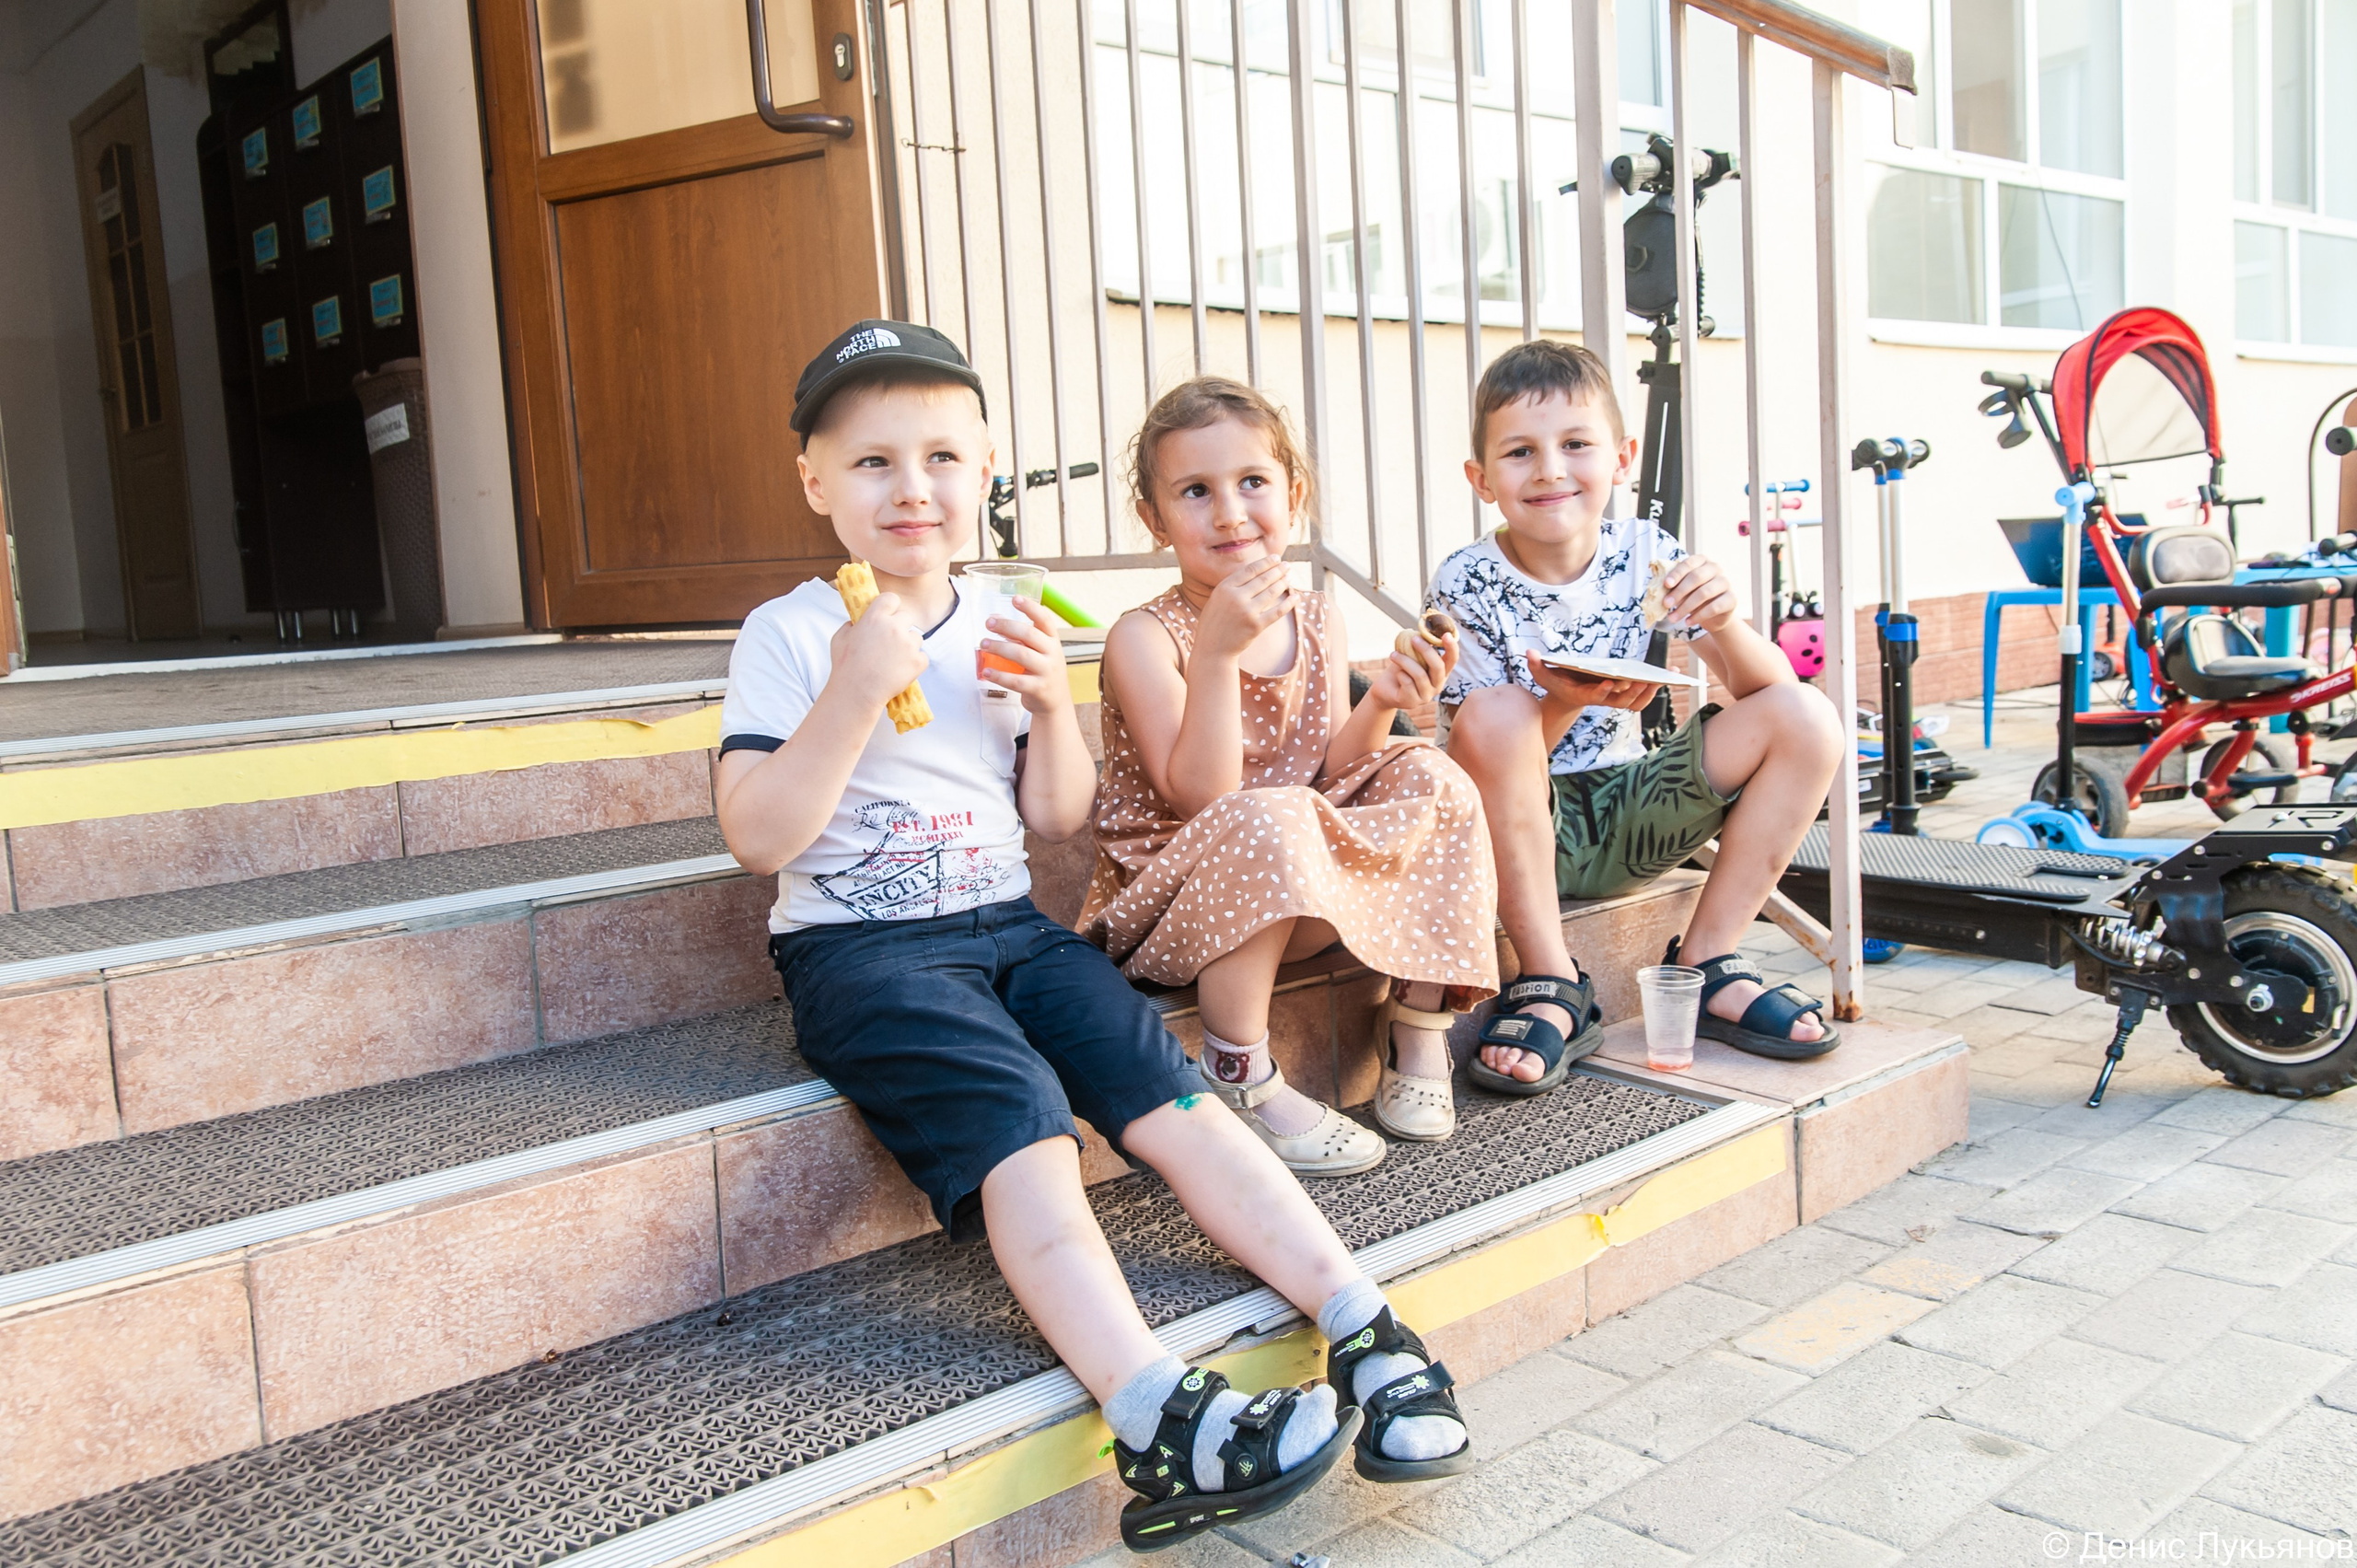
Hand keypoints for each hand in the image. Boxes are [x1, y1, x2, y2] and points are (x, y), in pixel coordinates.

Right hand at [828, 591, 929, 708]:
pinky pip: (922, 657)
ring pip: (916, 637)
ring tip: (893, 660)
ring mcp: (908, 644)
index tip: (889, 614)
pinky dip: (915, 663)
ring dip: (908, 646)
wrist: (856, 693)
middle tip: (891, 642)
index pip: (891, 598)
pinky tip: (900, 670)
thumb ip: (851, 625)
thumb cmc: (845, 667)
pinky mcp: (918, 661)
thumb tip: (858, 621)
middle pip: (907, 616)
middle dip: (901, 626)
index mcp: (875, 617)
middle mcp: (894, 627)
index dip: (890, 606)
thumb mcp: (840, 638)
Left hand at [980, 597, 1072, 715]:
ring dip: (999, 648)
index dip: (1030, 608)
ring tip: (983, 644)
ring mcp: (1047, 672)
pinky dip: (998, 675)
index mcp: (1053, 640)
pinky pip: (1015, 680)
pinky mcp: (1038, 689)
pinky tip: (986, 671)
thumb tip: (994, 619)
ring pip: (1021, 655)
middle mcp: (1053, 653)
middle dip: (1006, 626)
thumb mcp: (1038, 651)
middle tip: (988, 623)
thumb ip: (1019, 636)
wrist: (1056, 702)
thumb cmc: (1042, 671)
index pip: (1044, 619)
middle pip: (1029, 634)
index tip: (1015, 599)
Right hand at [1192, 557, 1292, 661]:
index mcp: (1224, 587)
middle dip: (1278, 570)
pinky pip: (1277, 611)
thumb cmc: (1215, 622)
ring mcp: (1247, 612)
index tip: (1276, 558)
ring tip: (1289, 577)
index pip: (1250, 570)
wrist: (1212, 649)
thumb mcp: (1218, 598)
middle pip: (1263, 579)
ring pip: (1272, 592)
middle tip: (1287, 566)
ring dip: (1284, 583)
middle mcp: (1236, 597)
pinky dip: (1288, 603)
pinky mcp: (1256, 626)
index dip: (1266, 563)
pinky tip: (1295, 597)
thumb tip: (1258, 571)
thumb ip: (1233, 585)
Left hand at [1368, 629, 1455, 711]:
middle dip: (1426, 650)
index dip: (1452, 647)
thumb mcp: (1411, 656)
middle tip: (1413, 639)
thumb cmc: (1400, 669)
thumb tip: (1421, 631)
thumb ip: (1419, 647)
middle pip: (1438, 667)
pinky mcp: (1412, 702)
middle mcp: (1437, 685)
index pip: (1452, 660)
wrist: (1384, 690)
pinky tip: (1397, 673)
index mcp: (1441, 673)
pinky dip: (1400, 674)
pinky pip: (1408, 683)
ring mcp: (1426, 696)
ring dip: (1405, 661)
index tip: (1446, 634)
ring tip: (1393, 655)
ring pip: (1420, 675)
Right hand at [1526, 651, 1660, 711]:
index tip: (1609, 682)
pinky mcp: (1623, 694)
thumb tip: (1529, 652)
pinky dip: (1657, 687)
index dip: (1602, 690)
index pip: (1594, 695)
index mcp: (1583, 695)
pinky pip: (1644, 696)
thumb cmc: (1556, 682)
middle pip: (1621, 700)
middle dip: (1633, 691)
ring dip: (1649, 692)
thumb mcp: (1543, 675)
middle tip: (1644, 680)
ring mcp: (1614, 698)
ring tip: (1663, 677)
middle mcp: (1602, 699)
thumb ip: (1536, 664)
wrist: (1568, 696)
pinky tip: (1671, 673)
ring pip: (1636, 702)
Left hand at [1661, 555, 1738, 634]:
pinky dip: (1698, 616)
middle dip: (1679, 592)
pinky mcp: (1732, 599)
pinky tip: (1687, 622)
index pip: (1689, 563)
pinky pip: (1714, 607)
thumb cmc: (1693, 597)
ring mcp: (1725, 582)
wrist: (1713, 615)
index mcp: (1702, 561)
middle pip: (1696, 577)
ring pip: (1704, 593)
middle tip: (1665, 604)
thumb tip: (1659, 591)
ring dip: (1685, 607)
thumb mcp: (1682, 590)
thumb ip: (1673, 586)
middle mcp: (1715, 568)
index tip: (1666, 584)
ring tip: (1673, 618)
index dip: (1677, 573)